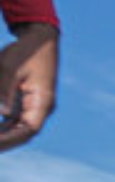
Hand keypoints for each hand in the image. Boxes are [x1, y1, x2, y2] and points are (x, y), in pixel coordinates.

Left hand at [0, 23, 58, 151]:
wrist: (39, 39)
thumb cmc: (26, 51)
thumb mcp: (10, 67)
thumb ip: (4, 90)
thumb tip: (1, 113)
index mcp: (43, 102)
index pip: (29, 130)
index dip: (11, 140)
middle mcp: (40, 108)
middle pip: (23, 133)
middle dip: (5, 142)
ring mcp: (33, 106)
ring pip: (17, 128)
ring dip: (3, 135)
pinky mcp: (24, 101)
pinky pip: (12, 119)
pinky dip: (2, 126)